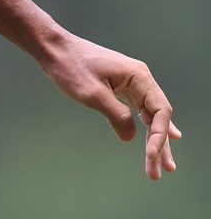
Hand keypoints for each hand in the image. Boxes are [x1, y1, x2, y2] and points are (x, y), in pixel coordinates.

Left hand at [40, 32, 180, 179]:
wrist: (52, 48)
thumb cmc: (70, 67)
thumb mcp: (93, 94)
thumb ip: (116, 116)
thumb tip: (132, 139)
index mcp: (139, 76)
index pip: (160, 111)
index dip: (159, 136)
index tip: (151, 155)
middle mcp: (140, 78)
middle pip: (158, 116)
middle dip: (161, 144)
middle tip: (165, 170)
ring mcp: (131, 82)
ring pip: (149, 115)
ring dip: (154, 140)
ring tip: (161, 165)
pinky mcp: (119, 87)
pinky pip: (137, 110)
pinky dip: (143, 127)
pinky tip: (151, 142)